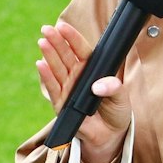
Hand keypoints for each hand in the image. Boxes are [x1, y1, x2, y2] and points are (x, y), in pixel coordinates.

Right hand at [36, 21, 130, 162]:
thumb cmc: (116, 112)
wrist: (109, 135)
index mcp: (92, 70)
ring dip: (49, 55)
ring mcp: (67, 89)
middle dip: (56, 41)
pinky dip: (47, 77)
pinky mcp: (61, 104)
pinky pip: (53, 89)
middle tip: (47, 29)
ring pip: (57, 69)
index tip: (63, 27)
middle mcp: (77, 76)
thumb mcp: (122, 98)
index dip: (72, 38)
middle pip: (65, 55)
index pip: (81, 50)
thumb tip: (100, 85)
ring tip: (42, 42)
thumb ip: (114, 88)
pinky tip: (41, 65)